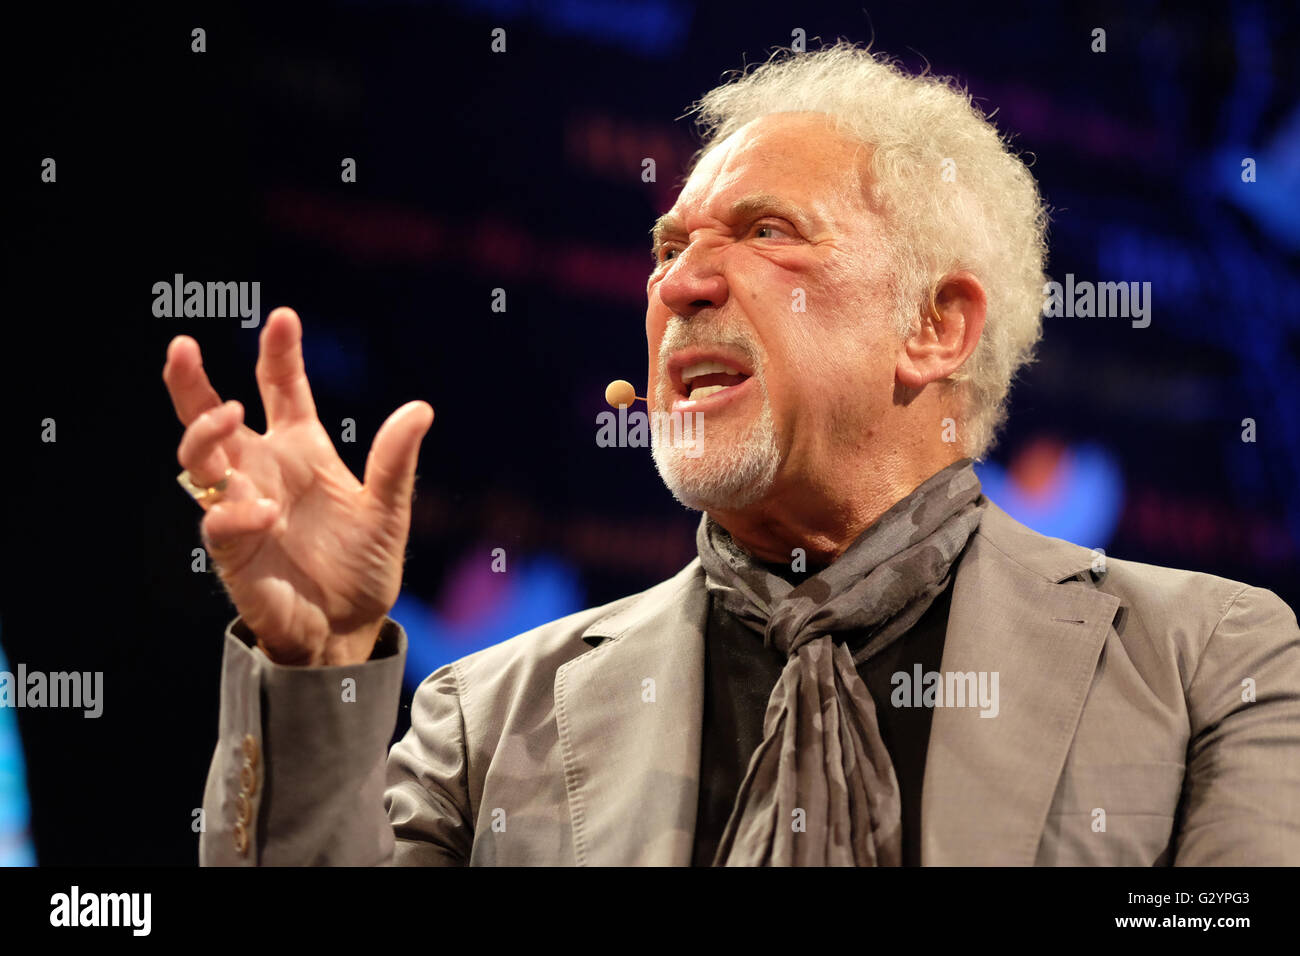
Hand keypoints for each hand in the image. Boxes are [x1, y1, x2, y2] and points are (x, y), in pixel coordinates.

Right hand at [163, 307, 433, 665]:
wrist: (349, 628)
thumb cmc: (364, 566)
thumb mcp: (388, 510)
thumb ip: (395, 461)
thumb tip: (420, 408)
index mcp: (301, 450)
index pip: (281, 389)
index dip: (279, 353)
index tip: (283, 317)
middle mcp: (263, 470)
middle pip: (213, 417)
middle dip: (192, 382)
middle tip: (183, 347)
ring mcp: (242, 506)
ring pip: (198, 459)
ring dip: (205, 434)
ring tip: (228, 415)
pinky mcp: (232, 549)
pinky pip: (218, 521)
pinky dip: (235, 511)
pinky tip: (264, 513)